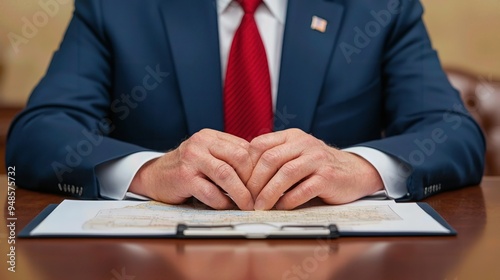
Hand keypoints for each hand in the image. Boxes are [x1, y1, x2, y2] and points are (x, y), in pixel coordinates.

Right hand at [129, 129, 253, 209]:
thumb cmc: (186, 168)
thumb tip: (260, 172)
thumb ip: (228, 158)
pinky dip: (222, 202)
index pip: (244, 148)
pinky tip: (227, 207)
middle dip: (253, 180)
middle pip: (239, 157)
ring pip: (227, 174)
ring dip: (241, 194)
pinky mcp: (184, 177)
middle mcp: (201, 143)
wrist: (153, 175)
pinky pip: (210, 192)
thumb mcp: (207, 155)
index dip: (258, 168)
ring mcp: (192, 159)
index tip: (264, 184)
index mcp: (211, 136)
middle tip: (259, 196)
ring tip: (248, 205)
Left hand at [247, 129, 383, 209]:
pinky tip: (281, 208)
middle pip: (270, 159)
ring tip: (260, 207)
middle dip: (254, 182)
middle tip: (247, 199)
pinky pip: (303, 189)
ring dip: (269, 193)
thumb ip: (274, 158)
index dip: (246, 165)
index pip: (260, 144)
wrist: (355, 172)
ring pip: (285, 174)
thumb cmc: (318, 166)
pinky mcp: (328, 177)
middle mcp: (304, 144)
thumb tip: (243, 176)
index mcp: (292, 136)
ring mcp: (317, 159)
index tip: (239, 182)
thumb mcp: (296, 154)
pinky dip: (288, 201)